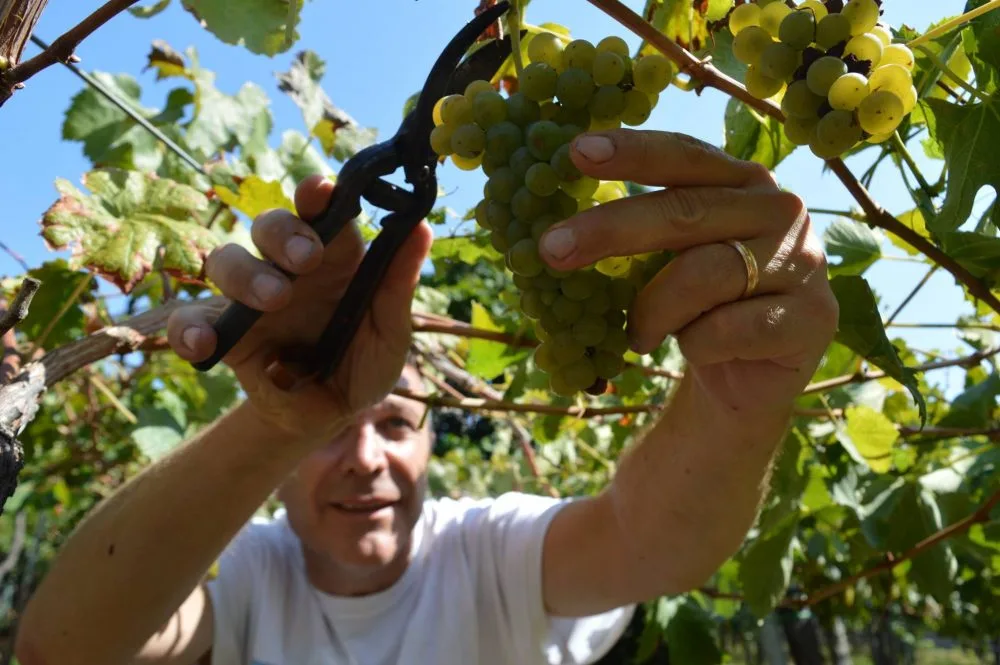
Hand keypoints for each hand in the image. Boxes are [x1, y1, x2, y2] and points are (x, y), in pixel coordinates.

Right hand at [167, 175, 432, 440]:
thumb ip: (397, 285)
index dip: (316, 195)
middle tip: (307, 258)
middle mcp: (288, 269)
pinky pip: (191, 322)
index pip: (321, 212)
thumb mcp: (390, 332)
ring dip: (246, 273)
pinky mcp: (223, 335)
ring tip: (274, 299)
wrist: (329, 416)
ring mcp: (250, 299)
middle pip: (269, 226)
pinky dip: (189, 329)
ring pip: (226, 260)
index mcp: (333, 258)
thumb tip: (422, 227)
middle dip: (284, 233)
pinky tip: (204, 347)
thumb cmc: (363, 364)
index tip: (321, 190)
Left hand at [539, 129, 837, 413]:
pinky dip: (695, 344)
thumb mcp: (668, 260)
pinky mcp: (812, 319)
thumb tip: (559, 224)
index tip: (576, 152)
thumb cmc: (698, 309)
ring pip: (704, 275)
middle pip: (686, 212)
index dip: (632, 152)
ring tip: (636, 334)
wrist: (747, 380)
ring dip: (652, 310)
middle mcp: (779, 211)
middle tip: (552, 248)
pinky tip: (693, 348)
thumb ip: (639, 231)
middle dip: (611, 230)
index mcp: (742, 182)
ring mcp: (803, 263)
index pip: (684, 157)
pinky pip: (728, 329)